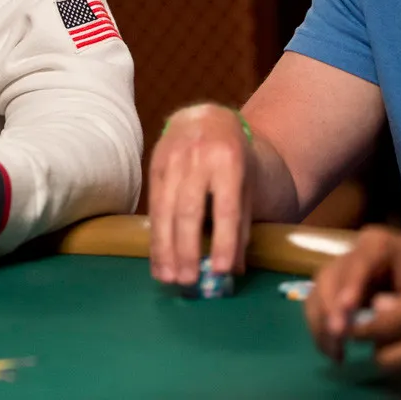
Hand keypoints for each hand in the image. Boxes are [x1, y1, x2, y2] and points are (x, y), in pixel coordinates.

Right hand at [148, 104, 252, 284]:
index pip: (225, 207)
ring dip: (165, 248)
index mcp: (229, 161)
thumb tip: (233, 269)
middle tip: (188, 281)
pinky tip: (158, 261)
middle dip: (187, 248)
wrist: (206, 120)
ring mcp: (171, 160)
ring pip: (165, 210)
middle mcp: (198, 158)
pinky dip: (155, 238)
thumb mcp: (248, 185)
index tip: (220, 271)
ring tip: (169, 278)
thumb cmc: (233, 159)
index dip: (223, 240)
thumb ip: (242, 224)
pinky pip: (153, 206)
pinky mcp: (153, 166)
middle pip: (189, 210)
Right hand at [305, 225, 400, 361]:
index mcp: (377, 245)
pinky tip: (332, 347)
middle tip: (338, 335)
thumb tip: (371, 322)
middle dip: (330, 308)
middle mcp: (354, 253)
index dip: (350, 286)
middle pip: (330, 276)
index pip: (358, 263)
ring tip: (334, 350)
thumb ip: (400, 307)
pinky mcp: (340, 289)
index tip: (347, 310)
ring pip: (319, 291)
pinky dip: (321, 326)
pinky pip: (321, 305)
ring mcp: (343, 270)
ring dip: (320, 322)